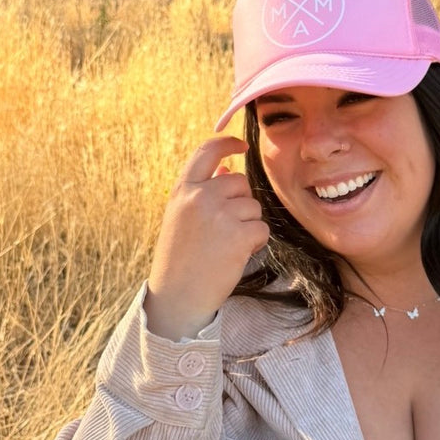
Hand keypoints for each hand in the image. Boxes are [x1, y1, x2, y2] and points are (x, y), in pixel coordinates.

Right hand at [144, 136, 268, 340]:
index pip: (207, 151)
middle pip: (240, 183)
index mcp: (183, 190)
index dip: (227, 143)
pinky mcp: (237, 235)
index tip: (241, 145)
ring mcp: (219, 215)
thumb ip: (202, 191)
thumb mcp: (181, 217)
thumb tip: (228, 169)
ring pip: (253, 207)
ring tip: (226, 246)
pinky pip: (261, 228)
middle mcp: (200, 197)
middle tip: (224, 230)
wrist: (177, 297)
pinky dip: (255, 242)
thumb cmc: (180, 258)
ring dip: (248, 225)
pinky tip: (236, 255)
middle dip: (241, 203)